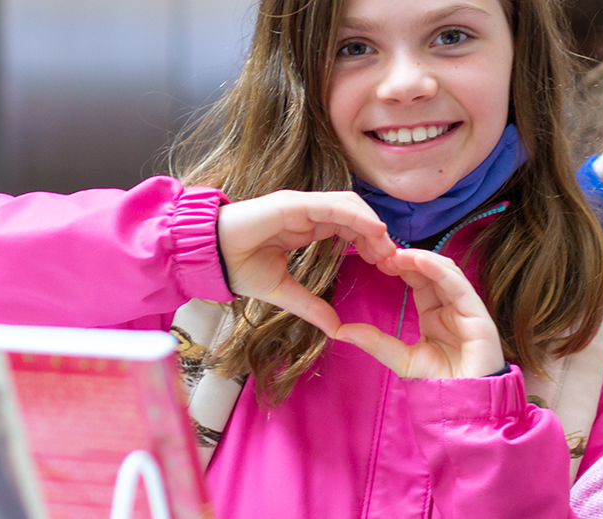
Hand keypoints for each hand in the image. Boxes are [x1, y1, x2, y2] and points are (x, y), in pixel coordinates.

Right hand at [216, 190, 395, 336]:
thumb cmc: (238, 267)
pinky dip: (356, 215)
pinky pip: (331, 205)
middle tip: (394, 258)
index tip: (386, 264)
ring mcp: (300, 204)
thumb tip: (336, 327)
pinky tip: (374, 230)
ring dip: (371, 224)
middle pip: (354, 215)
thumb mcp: (282, 291)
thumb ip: (310, 305)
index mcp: (306, 226)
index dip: (369, 242)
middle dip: (377, 234)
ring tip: (388, 246)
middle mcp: (307, 212)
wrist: (208, 257)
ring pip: (348, 205)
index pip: (348, 227)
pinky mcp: (291, 203)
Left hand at [334, 249, 505, 378]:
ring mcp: (467, 309)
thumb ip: (374, 341)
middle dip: (408, 258)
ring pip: (446, 271)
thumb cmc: (436, 383)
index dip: (401, 266)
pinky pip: (459, 285)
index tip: (376, 258)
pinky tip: (419, 259)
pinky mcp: (478, 314)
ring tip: (396, 254)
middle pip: (432, 270)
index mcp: (435, 314)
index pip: (420, 279)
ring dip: (421, 259)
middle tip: (382, 251)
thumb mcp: (399, 358)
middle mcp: (452, 307)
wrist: (460, 406)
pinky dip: (439, 270)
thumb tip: (339, 331)